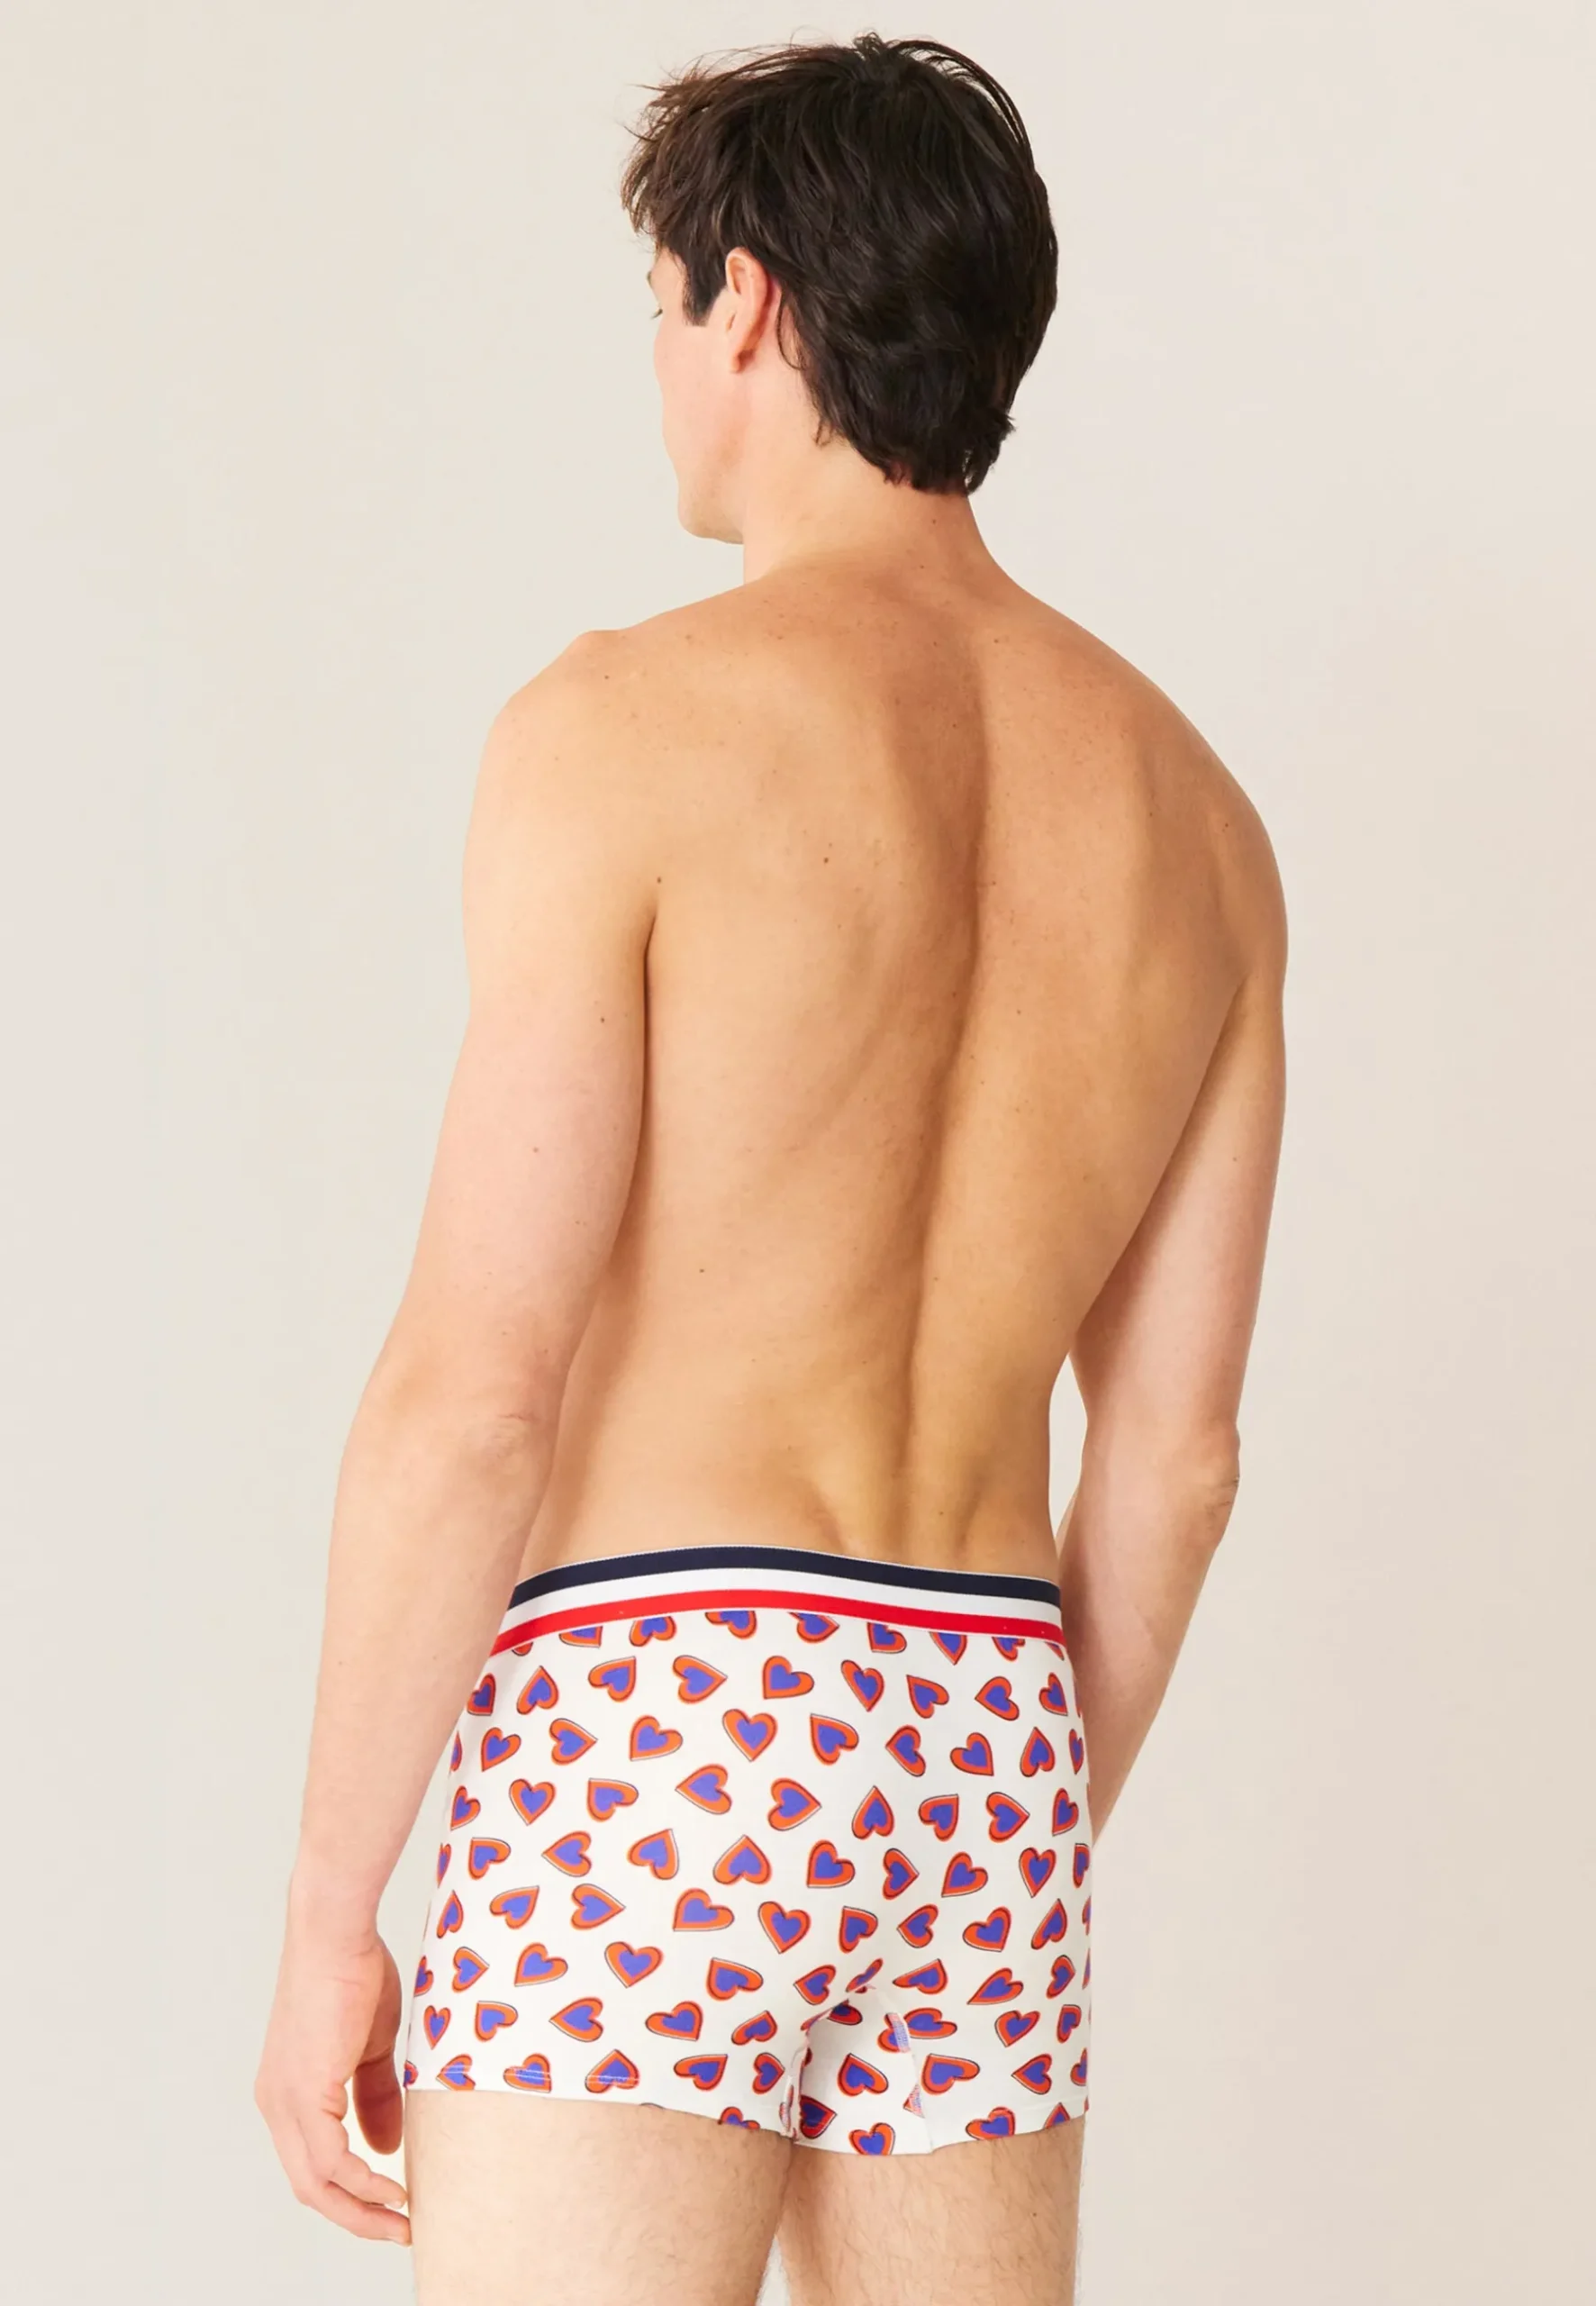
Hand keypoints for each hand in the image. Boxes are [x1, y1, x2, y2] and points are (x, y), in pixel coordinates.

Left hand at [255, 1921, 411, 2244]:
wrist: (337, 1932)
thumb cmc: (355, 1973)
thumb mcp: (371, 2046)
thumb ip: (374, 2096)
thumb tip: (385, 2147)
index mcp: (288, 2092)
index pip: (313, 2163)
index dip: (350, 2192)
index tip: (392, 2205)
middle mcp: (276, 2105)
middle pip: (309, 2187)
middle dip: (356, 2217)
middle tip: (399, 2230)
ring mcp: (285, 2101)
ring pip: (315, 2183)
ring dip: (361, 2210)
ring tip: (401, 2220)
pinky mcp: (302, 2094)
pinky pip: (330, 2161)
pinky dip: (361, 2184)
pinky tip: (392, 2189)